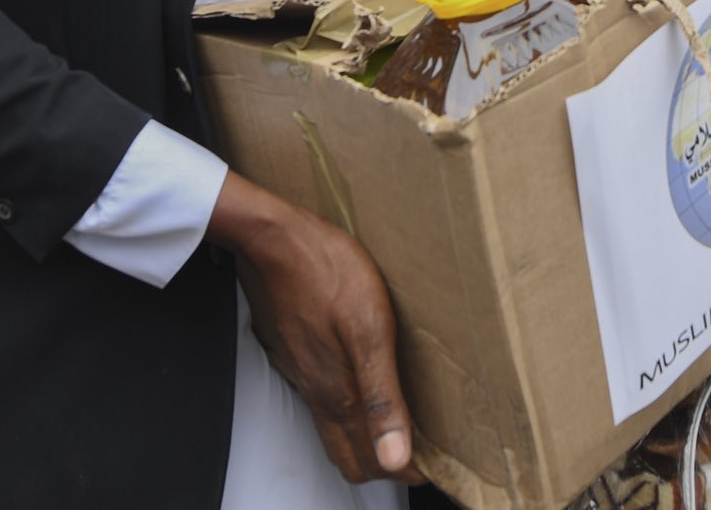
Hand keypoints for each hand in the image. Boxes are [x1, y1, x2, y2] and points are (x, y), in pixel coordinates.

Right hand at [206, 173, 419, 484]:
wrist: (277, 241)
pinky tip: (366, 390)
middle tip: (421, 454)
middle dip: (385, 463)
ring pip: (335, 430)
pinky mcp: (299, 354)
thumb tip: (395, 456)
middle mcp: (318, 392)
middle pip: (350, 454)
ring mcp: (304, 374)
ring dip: (367, 439)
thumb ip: (382, 398)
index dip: (404, 469)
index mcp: (338, 393)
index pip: (372, 460)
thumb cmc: (328, 273)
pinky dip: (349, 412)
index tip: (433, 466)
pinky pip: (324, 401)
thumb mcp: (369, 332)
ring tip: (401, 428)